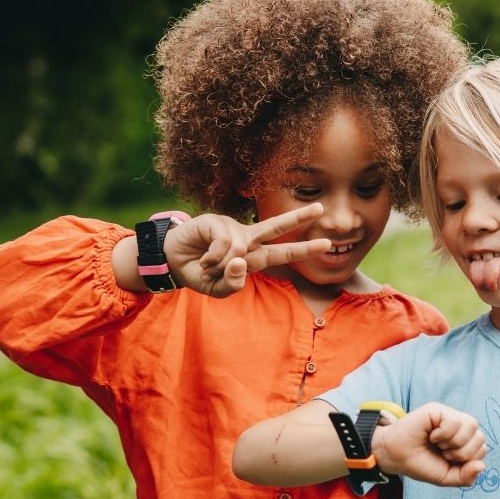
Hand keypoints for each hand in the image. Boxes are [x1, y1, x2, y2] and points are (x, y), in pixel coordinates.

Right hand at [164, 204, 330, 296]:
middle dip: (298, 218)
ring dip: (221, 266)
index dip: (304, 248)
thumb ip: (233, 284)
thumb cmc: (199, 274)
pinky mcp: (216, 222)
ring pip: (242, 248)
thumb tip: (241, 262)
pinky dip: (212, 258)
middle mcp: (248, 240)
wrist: (172, 261)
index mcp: (254, 257)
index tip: (327, 242)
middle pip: (276, 227)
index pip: (284, 252)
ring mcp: (233, 229)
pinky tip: (203, 258)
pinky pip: (224, 245)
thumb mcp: (218, 289)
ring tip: (208, 267)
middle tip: (321, 209)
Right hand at [373, 402, 486, 486]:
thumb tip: (481, 465)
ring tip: (439, 444)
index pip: (482, 449)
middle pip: (480, 438)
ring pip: (472, 425)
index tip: (448, 461)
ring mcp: (449, 416)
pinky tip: (432, 435)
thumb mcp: (446, 477)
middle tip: (443, 453)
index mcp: (464, 441)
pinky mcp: (438, 410)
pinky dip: (444, 433)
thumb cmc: (421, 464)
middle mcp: (459, 427)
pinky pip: (455, 420)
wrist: (396, 457)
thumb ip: (466, 476)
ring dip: (455, 442)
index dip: (468, 460)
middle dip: (462, 453)